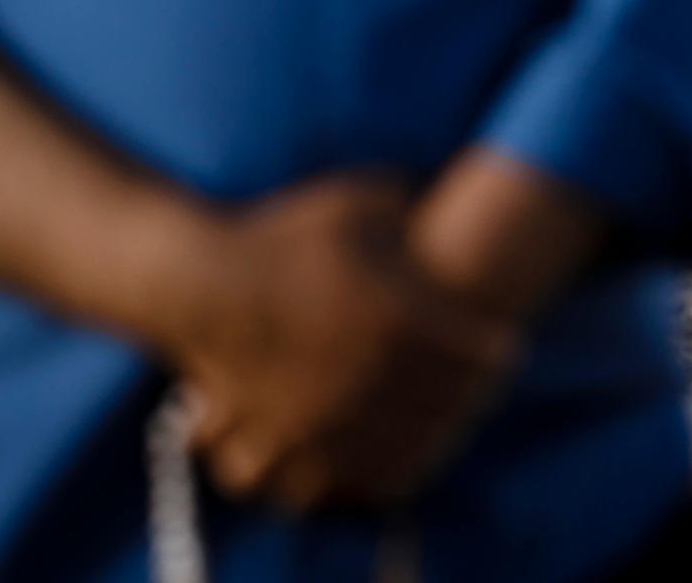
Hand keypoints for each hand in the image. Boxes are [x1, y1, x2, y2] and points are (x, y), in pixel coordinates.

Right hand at [168, 172, 517, 512]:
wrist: (193, 281)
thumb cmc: (280, 235)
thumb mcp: (366, 202)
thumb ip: (416, 216)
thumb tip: (444, 219)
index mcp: (403, 325)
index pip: (485, 362)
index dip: (497, 355)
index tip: (498, 350)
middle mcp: (369, 383)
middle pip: (448, 412)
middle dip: (464, 400)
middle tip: (466, 391)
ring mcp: (319, 424)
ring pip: (395, 458)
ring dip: (419, 444)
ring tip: (423, 429)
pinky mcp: (272, 450)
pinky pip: (326, 488)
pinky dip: (350, 480)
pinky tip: (358, 460)